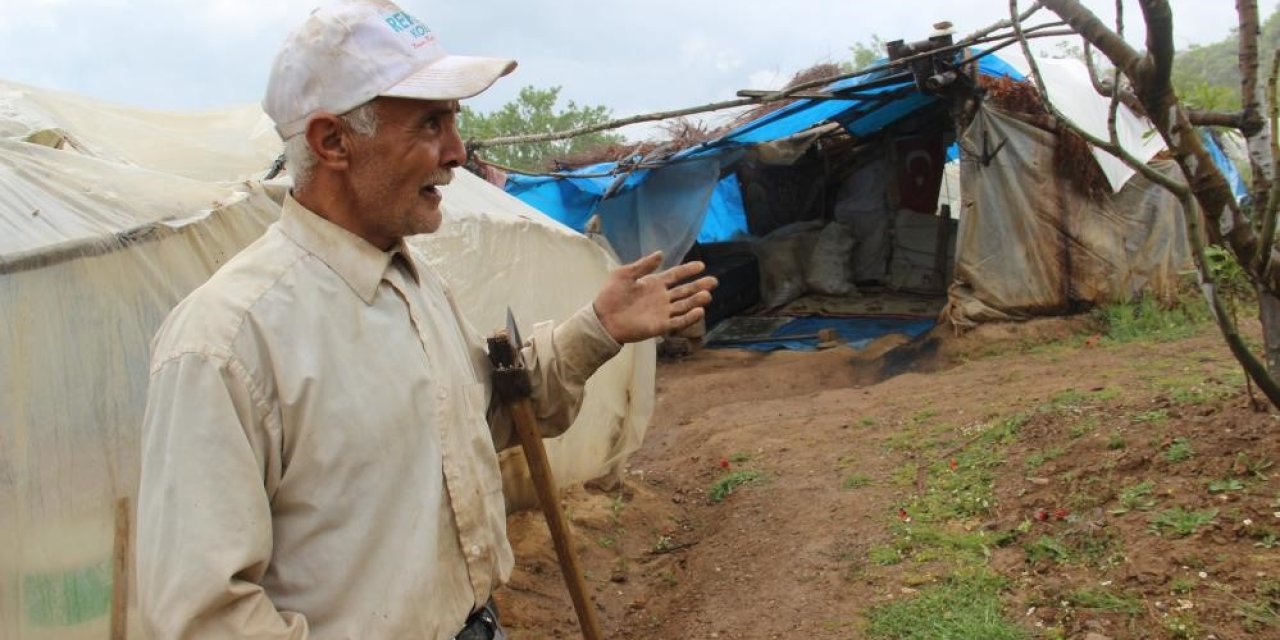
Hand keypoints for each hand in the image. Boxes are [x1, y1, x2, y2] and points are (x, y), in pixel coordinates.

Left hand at [593, 251, 717, 343]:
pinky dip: (689, 317)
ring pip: (684, 305)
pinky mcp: (660, 326)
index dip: (688, 270)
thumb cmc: (611, 295)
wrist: (603, 318)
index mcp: (653, 283)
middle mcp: (661, 297)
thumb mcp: (625, 274)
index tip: (701, 265)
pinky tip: (699, 311)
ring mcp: (662, 312)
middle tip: (714, 281)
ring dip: (697, 300)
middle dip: (699, 285)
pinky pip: (678, 321)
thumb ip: (643, 265)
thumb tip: (661, 253)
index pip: (676, 275)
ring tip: (708, 295)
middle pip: (685, 290)